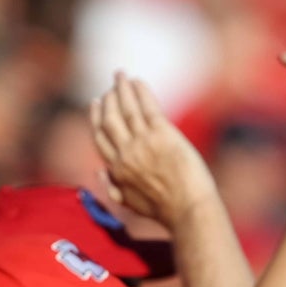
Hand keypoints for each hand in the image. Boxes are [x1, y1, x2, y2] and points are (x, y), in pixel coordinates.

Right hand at [90, 72, 219, 229]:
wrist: (189, 210)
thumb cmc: (165, 211)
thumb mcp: (130, 203)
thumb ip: (113, 187)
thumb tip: (98, 172)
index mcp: (116, 169)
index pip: (99, 137)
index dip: (96, 118)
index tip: (96, 104)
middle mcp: (125, 152)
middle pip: (109, 119)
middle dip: (108, 100)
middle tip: (111, 87)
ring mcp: (143, 141)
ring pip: (127, 109)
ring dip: (122, 89)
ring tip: (121, 75)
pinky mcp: (163, 134)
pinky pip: (147, 107)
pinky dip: (141, 92)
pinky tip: (138, 81)